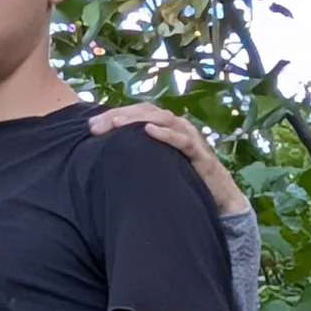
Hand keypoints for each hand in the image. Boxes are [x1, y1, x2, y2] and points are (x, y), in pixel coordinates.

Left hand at [88, 102, 247, 216]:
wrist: (220, 198)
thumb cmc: (185, 180)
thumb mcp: (157, 165)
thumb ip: (139, 157)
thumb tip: (104, 159)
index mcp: (165, 128)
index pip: (137, 113)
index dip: (113, 115)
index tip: (90, 126)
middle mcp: (177, 128)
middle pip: (146, 112)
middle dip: (119, 116)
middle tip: (95, 126)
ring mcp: (189, 138)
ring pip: (163, 119)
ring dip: (137, 119)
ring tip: (116, 123)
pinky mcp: (200, 154)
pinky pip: (183, 140)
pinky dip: (166, 134)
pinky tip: (148, 130)